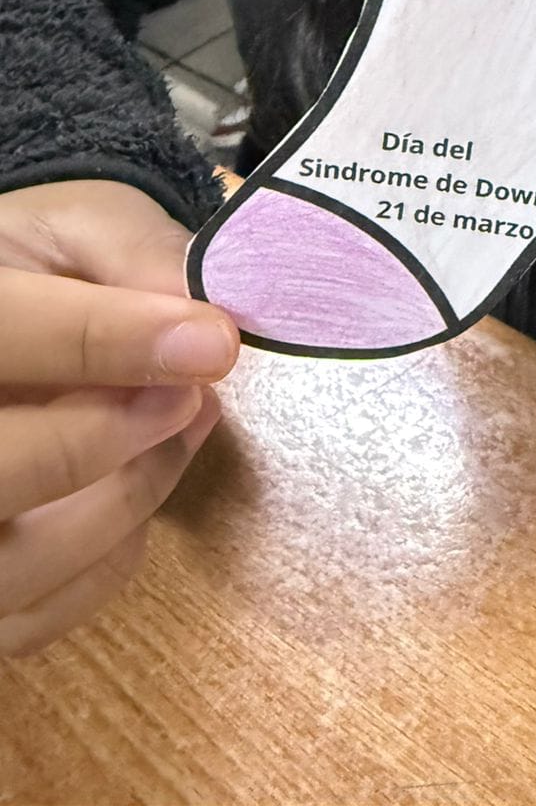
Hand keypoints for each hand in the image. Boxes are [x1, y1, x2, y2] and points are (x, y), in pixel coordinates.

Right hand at [0, 181, 238, 657]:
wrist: (8, 309)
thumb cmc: (42, 260)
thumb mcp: (78, 226)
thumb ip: (134, 255)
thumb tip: (201, 319)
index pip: (1, 337)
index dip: (105, 342)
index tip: (212, 342)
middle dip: (105, 439)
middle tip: (194, 393)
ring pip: (17, 559)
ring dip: (127, 498)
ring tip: (191, 420)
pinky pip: (37, 611)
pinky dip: (109, 556)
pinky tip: (143, 480)